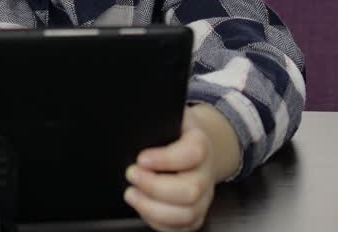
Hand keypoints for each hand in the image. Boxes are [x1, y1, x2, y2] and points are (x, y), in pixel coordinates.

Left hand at [124, 105, 237, 231]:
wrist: (197, 148)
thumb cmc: (176, 133)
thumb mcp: (169, 116)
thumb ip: (156, 118)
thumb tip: (135, 119)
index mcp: (200, 144)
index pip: (191, 154)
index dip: (165, 159)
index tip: (141, 159)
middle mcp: (205, 173)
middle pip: (190, 189)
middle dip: (154, 187)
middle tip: (132, 175)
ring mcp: (203, 196)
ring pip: (187, 213)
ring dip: (153, 208)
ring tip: (132, 194)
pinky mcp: (196, 214)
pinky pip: (182, 227)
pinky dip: (159, 222)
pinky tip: (144, 207)